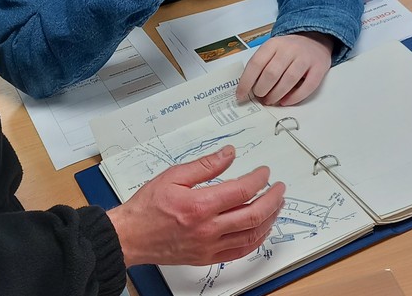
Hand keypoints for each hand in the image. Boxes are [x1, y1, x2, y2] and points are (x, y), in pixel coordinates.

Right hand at [107, 145, 284, 267]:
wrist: (132, 236)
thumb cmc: (148, 206)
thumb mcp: (173, 175)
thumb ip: (205, 165)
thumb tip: (229, 154)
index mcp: (200, 205)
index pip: (241, 191)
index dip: (258, 180)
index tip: (264, 172)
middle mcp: (208, 229)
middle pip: (253, 215)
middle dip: (272, 199)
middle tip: (279, 188)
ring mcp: (210, 247)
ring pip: (251, 235)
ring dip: (269, 219)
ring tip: (276, 205)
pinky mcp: (208, 258)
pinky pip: (241, 252)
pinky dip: (256, 239)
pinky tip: (261, 229)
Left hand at [236, 32, 334, 105]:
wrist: (314, 39)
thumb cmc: (288, 49)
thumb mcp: (272, 50)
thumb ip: (261, 65)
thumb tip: (248, 88)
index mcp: (273, 44)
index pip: (256, 63)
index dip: (246, 81)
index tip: (240, 95)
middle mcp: (289, 49)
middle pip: (272, 72)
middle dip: (262, 89)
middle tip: (259, 97)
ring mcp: (305, 58)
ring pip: (289, 79)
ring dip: (276, 94)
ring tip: (270, 101)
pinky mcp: (319, 68)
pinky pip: (308, 86)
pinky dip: (295, 97)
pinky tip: (286, 102)